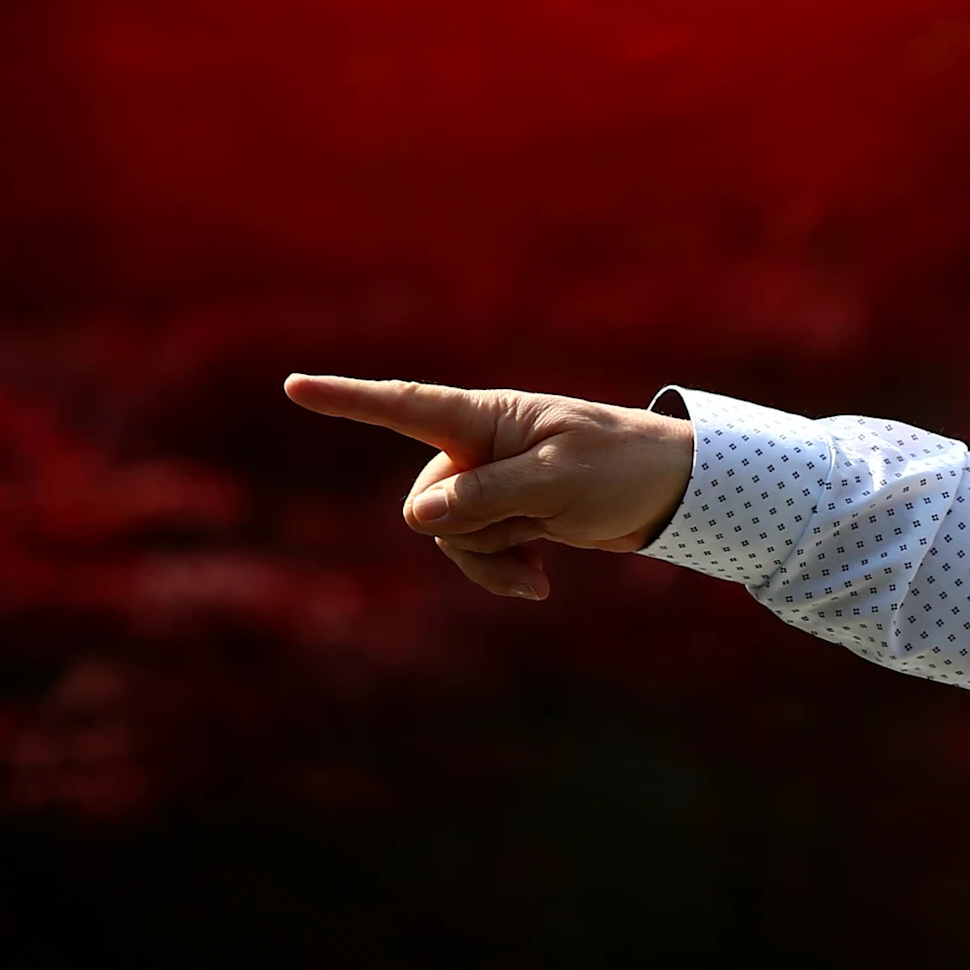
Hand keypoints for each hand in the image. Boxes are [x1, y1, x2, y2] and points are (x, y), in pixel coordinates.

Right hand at [283, 374, 695, 600]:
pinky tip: (541, 583)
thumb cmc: (623, 469)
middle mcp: (480, 447)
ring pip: (448, 533)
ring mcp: (493, 483)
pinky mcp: (510, 515)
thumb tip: (416, 514)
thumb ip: (485, 497)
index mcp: (488, 418)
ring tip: (541, 571)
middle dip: (466, 531)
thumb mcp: (557, 483)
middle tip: (529, 532)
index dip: (348, 400)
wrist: (675, 492)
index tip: (294, 386)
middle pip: (428, 500)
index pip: (406, 406)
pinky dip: (501, 571)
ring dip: (488, 560)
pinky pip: (477, 550)